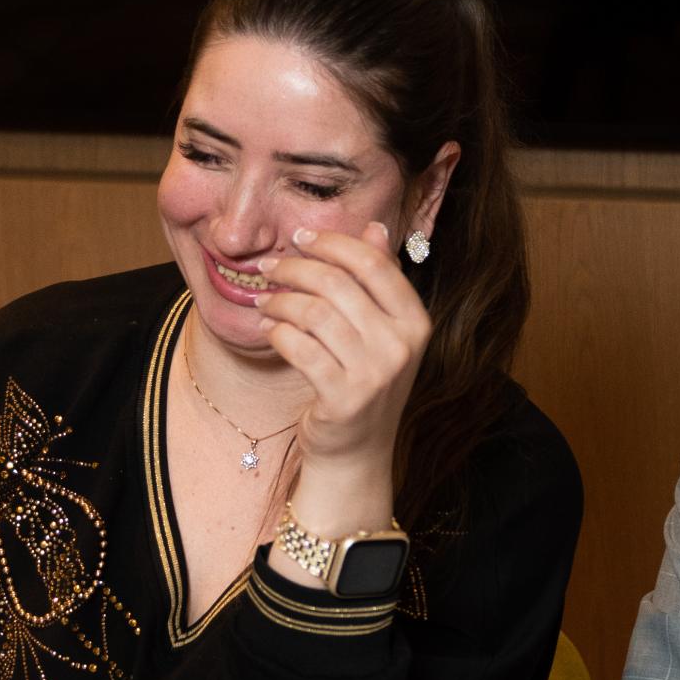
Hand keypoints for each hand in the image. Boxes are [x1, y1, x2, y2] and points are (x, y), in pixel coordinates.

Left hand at [255, 221, 429, 536]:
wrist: (356, 452)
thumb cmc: (363, 381)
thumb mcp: (379, 330)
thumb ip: (378, 279)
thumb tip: (375, 227)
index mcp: (416, 321)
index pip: (374, 264)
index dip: (333, 244)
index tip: (300, 237)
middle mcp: (402, 345)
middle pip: (339, 284)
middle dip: (296, 268)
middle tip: (270, 267)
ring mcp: (376, 374)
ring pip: (315, 313)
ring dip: (280, 300)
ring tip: (264, 300)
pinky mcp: (345, 398)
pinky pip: (301, 348)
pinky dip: (278, 333)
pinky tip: (268, 329)